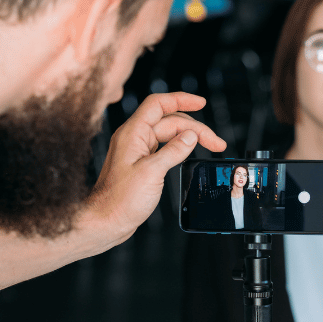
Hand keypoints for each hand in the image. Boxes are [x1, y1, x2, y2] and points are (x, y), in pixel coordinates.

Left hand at [86, 92, 225, 243]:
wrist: (106, 221)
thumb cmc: (120, 200)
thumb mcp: (151, 172)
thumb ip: (173, 151)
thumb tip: (190, 137)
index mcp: (132, 133)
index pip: (158, 104)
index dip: (181, 100)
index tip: (201, 103)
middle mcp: (134, 138)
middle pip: (169, 121)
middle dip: (195, 128)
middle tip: (216, 142)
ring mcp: (138, 151)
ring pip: (169, 135)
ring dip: (190, 139)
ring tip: (211, 147)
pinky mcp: (141, 164)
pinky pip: (164, 148)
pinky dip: (180, 149)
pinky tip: (190, 154)